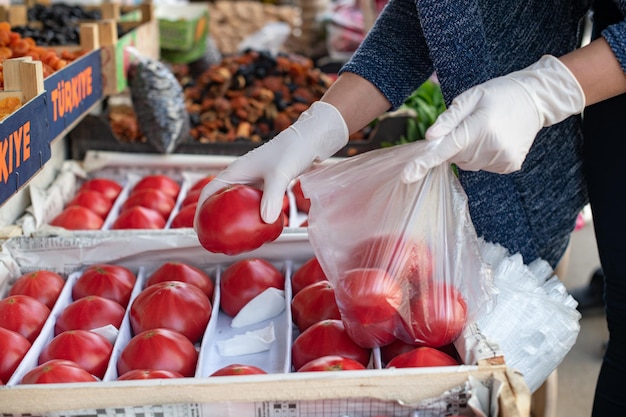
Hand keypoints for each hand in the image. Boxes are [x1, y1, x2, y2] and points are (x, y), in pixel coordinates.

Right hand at [194, 101, 348, 225]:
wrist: (309, 140)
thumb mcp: (279, 174)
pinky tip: (258, 226)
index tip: (198, 228)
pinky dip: (251, 214)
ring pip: (237, 202)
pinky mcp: (266, 184)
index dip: (200, 210)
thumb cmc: (292, 150)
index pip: (209, 191)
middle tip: (213, 237)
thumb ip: (272, 197)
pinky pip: (252, 202)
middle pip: (220, 199)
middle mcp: (241, 175)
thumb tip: (266, 221)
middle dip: (214, 217)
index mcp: (236, 171)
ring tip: (232, 236)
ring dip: (232, 217)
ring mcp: (254, 180)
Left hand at [402, 55, 584, 182]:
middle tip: (471, 125)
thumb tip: (430, 137)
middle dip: (456, 145)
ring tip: (486, 130)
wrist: (536, 99)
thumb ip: (449, 118)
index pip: (446, 149)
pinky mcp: (510, 165)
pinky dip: (483, 156)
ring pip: (469, 164)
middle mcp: (492, 146)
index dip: (424, 162)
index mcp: (480, 126)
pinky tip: (495, 139)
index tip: (406, 176)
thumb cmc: (498, 94)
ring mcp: (503, 158)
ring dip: (469, 151)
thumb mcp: (471, 97)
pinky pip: (483, 166)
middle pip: (456, 157)